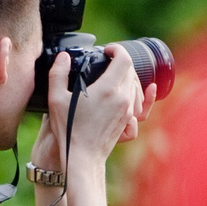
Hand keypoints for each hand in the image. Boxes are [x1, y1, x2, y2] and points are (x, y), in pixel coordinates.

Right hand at [47, 47, 147, 167]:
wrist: (82, 156)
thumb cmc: (68, 129)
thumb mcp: (56, 98)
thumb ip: (58, 73)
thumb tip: (64, 57)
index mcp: (107, 89)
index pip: (123, 59)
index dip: (117, 49)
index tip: (107, 50)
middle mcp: (123, 98)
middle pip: (130, 70)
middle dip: (120, 62)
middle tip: (106, 61)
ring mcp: (128, 111)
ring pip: (136, 85)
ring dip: (127, 76)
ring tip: (114, 75)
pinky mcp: (128, 122)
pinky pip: (142, 105)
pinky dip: (145, 95)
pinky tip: (150, 89)